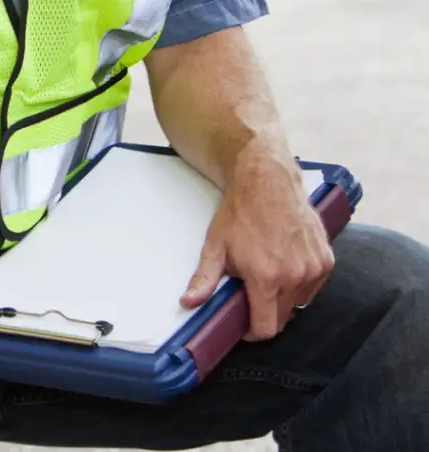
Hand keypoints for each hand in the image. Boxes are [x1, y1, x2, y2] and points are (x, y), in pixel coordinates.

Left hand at [181, 143, 335, 340]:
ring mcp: (314, 268)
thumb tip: (189, 302)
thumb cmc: (241, 214)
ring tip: (268, 275)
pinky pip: (314, 287)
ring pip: (299, 303)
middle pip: (283, 318)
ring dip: (284, 298)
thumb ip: (204, 279)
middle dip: (265, 313)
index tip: (244, 324)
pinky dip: (300, 283)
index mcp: (267, 278)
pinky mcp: (327, 260)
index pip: (267, 328)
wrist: (268, 184)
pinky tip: (285, 265)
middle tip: (251, 294)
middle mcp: (296, 276)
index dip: (252, 332)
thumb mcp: (215, 247)